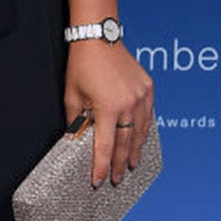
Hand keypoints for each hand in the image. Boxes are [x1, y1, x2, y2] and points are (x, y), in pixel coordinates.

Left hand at [64, 41, 154, 187]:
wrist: (99, 39)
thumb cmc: (82, 67)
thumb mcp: (72, 96)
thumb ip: (76, 122)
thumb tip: (77, 142)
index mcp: (108, 107)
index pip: (105, 146)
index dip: (101, 166)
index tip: (99, 181)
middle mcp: (129, 103)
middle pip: (125, 143)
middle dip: (119, 164)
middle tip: (116, 179)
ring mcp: (141, 96)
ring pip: (140, 131)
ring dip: (134, 150)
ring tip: (130, 165)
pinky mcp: (148, 88)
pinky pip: (147, 116)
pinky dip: (143, 131)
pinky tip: (138, 141)